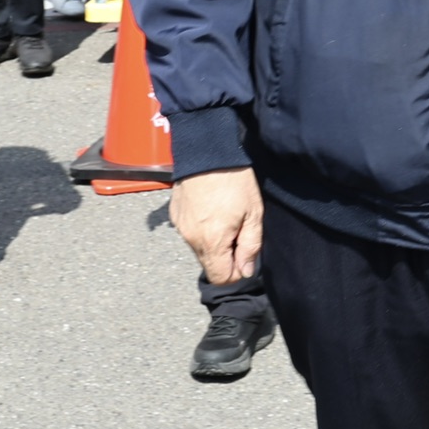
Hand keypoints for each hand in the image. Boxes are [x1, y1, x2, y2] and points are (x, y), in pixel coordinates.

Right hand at [172, 166, 263, 284]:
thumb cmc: (234, 179)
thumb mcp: (254, 213)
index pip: (220, 278)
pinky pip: (190, 233)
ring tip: (225, 215)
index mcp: (212, 242)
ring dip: (213, 241)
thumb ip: (250, 245)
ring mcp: (180, 227)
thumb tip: (245, 270)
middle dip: (225, 255)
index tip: (245, 253)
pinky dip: (201, 228)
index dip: (236, 272)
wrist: (206, 150)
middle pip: (209, 264)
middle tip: (238, 229)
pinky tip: (211, 208)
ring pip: (199, 248)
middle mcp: (191, 239)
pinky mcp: (174, 215)